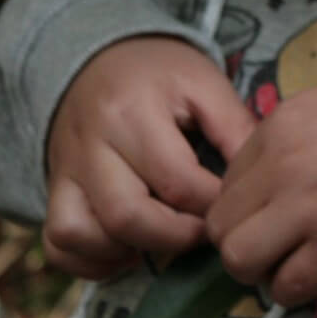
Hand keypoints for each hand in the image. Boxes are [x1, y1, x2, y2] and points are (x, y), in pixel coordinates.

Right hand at [45, 36, 256, 278]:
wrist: (100, 57)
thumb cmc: (161, 72)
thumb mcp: (205, 83)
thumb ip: (236, 128)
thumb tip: (263, 177)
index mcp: (132, 113)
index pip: (176, 181)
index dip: (212, 204)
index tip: (237, 205)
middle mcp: (89, 145)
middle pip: (125, 216)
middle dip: (175, 237)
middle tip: (206, 231)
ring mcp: (64, 170)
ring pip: (79, 234)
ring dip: (128, 250)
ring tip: (167, 239)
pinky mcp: (53, 189)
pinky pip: (57, 243)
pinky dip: (90, 260)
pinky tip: (129, 249)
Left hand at [205, 80, 316, 307]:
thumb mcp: (308, 111)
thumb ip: (267, 147)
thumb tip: (240, 193)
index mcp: (277, 134)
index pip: (223, 190)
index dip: (241, 207)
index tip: (265, 209)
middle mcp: (286, 172)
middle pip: (222, 228)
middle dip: (240, 238)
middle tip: (268, 237)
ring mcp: (311, 212)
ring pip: (242, 261)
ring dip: (261, 265)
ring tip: (288, 254)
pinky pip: (287, 286)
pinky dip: (292, 282)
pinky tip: (312, 264)